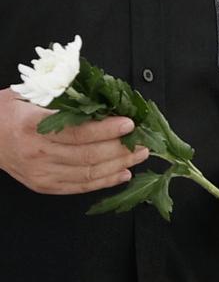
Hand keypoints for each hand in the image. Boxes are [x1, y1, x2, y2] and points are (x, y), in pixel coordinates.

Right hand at [0, 86, 148, 193]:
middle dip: (120, 149)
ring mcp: (40, 173)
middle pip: (87, 156)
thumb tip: (102, 98)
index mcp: (32, 127)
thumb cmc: (6, 112)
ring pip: (87, 174)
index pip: (77, 132)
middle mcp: (37, 153)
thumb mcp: (30, 95)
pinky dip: (103, 181)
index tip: (129, 123)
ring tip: (138, 156)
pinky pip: (79, 186)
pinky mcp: (43, 185)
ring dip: (118, 166)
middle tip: (143, 141)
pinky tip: (122, 174)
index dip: (106, 130)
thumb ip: (64, 98)